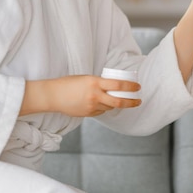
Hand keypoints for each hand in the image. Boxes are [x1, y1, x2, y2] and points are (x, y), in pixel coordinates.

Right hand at [21, 75, 141, 116]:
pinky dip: (104, 108)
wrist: (53, 95)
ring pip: (110, 107)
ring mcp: (91, 106)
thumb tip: (112, 86)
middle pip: (118, 101)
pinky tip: (101, 104)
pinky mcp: (88, 114)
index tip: (138, 87)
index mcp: (95, 83)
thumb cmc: (68, 83)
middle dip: (131, 102)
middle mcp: (95, 95)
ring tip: (118, 99)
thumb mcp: (86, 78)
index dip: (130, 87)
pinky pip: (101, 112)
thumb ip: (99, 83)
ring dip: (116, 104)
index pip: (118, 85)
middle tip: (138, 101)